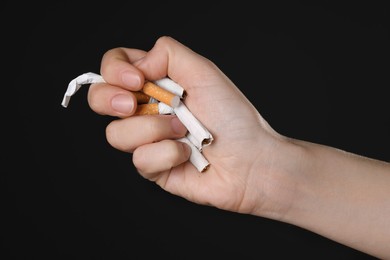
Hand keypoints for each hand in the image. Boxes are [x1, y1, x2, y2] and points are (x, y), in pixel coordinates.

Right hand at [87, 36, 293, 215]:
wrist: (250, 161)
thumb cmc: (233, 117)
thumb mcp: (203, 72)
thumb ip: (168, 54)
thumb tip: (138, 63)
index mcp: (157, 84)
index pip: (115, 68)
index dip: (114, 70)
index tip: (136, 79)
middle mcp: (147, 110)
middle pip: (100, 99)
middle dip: (109, 99)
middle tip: (133, 103)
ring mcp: (147, 140)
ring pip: (116, 134)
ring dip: (154, 129)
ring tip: (183, 131)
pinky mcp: (152, 166)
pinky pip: (140, 159)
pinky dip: (167, 154)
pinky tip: (186, 153)